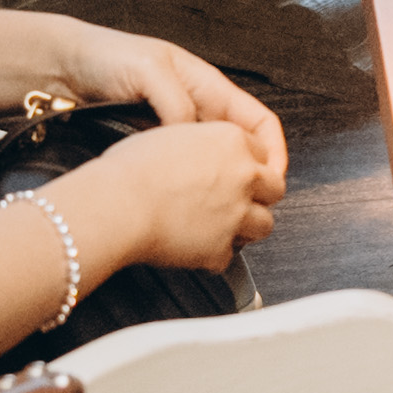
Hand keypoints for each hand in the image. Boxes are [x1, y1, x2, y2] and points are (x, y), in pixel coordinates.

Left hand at [0, 11, 287, 203]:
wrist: (60, 70)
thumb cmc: (105, 58)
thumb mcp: (149, 69)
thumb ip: (176, 101)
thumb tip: (191, 137)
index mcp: (206, 88)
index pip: (257, 122)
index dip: (272, 151)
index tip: (272, 180)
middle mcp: (195, 114)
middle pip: (240, 153)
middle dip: (250, 180)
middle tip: (245, 207)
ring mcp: (174, 136)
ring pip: (211, 170)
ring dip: (219, 192)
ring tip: (216, 215)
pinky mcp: (152, 155)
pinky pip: (180, 178)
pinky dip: (187, 196)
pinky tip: (182, 210)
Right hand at [74, 115, 271, 279]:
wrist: (118, 205)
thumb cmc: (130, 171)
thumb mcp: (172, 136)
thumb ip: (201, 145)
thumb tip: (202, 157)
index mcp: (231, 141)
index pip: (263, 153)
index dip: (249, 165)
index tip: (240, 175)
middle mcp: (243, 175)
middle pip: (274, 188)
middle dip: (259, 196)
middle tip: (238, 202)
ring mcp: (237, 213)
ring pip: (265, 224)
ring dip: (246, 228)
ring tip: (223, 228)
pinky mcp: (222, 247)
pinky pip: (229, 256)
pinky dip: (215, 255)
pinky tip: (197, 248)